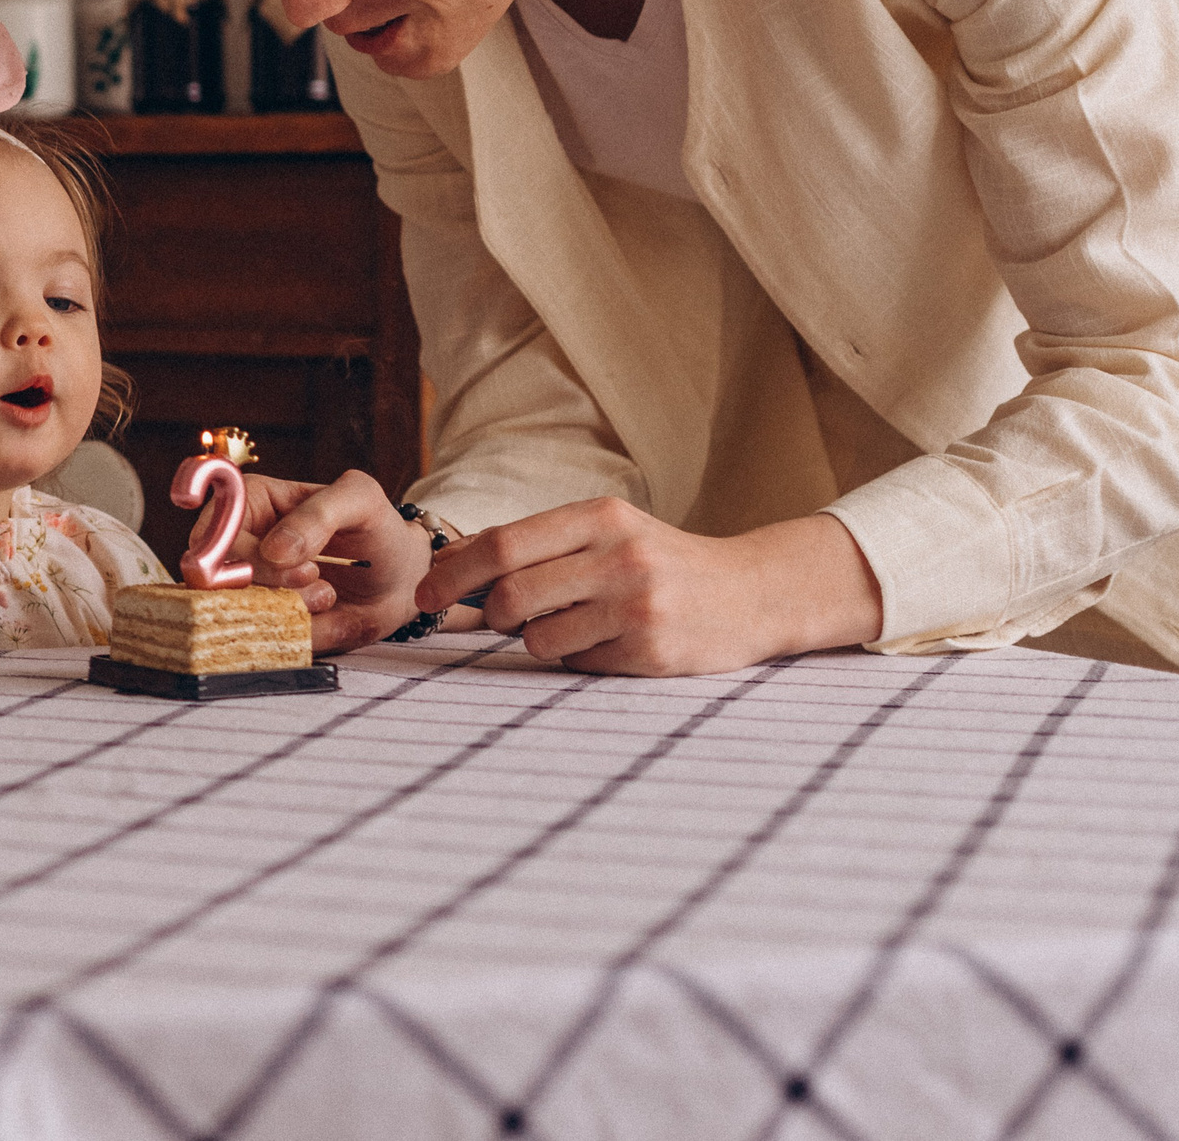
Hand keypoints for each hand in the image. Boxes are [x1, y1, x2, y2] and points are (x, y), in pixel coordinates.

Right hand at [183, 465, 429, 651]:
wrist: (401, 578)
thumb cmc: (376, 527)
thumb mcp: (360, 499)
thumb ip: (318, 514)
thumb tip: (274, 550)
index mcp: (250, 502)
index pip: (213, 532)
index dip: (241, 552)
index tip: (284, 558)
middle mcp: (239, 546)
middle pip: (217, 580)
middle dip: (272, 586)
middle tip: (316, 579)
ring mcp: (250, 588)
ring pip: (238, 613)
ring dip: (288, 612)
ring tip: (327, 595)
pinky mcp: (266, 623)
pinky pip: (264, 640)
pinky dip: (300, 633)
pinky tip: (327, 615)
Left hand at [418, 501, 883, 674]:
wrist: (754, 593)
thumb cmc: (660, 562)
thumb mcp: (607, 533)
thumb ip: (539, 546)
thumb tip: (451, 570)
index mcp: (601, 516)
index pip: (503, 543)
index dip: (453, 573)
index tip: (424, 594)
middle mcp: (620, 556)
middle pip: (511, 594)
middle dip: (489, 614)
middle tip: (494, 619)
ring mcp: (637, 606)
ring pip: (538, 637)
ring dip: (538, 639)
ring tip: (577, 624)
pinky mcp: (651, 651)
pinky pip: (576, 663)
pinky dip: (576, 658)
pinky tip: (610, 643)